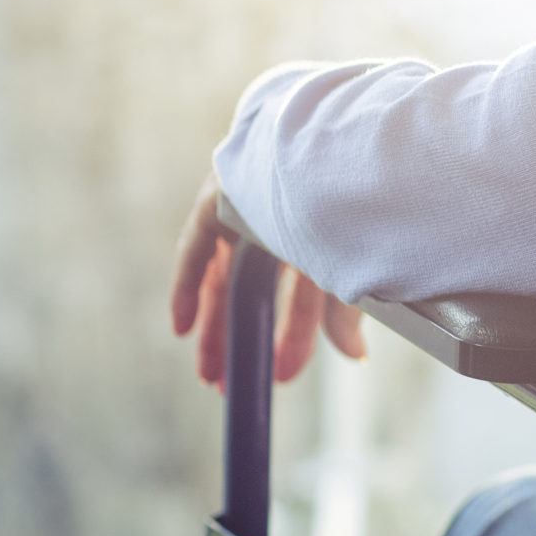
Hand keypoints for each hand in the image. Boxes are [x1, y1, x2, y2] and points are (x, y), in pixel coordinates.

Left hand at [170, 175, 366, 389]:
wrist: (328, 152)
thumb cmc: (352, 202)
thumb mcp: (347, 268)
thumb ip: (343, 311)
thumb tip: (353, 357)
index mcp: (321, 233)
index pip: (303, 294)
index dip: (295, 334)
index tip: (284, 371)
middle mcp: (282, 222)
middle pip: (257, 291)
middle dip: (248, 340)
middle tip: (240, 383)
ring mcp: (247, 210)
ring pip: (225, 279)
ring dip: (219, 328)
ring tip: (212, 374)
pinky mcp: (218, 202)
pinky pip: (196, 252)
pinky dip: (189, 289)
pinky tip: (182, 328)